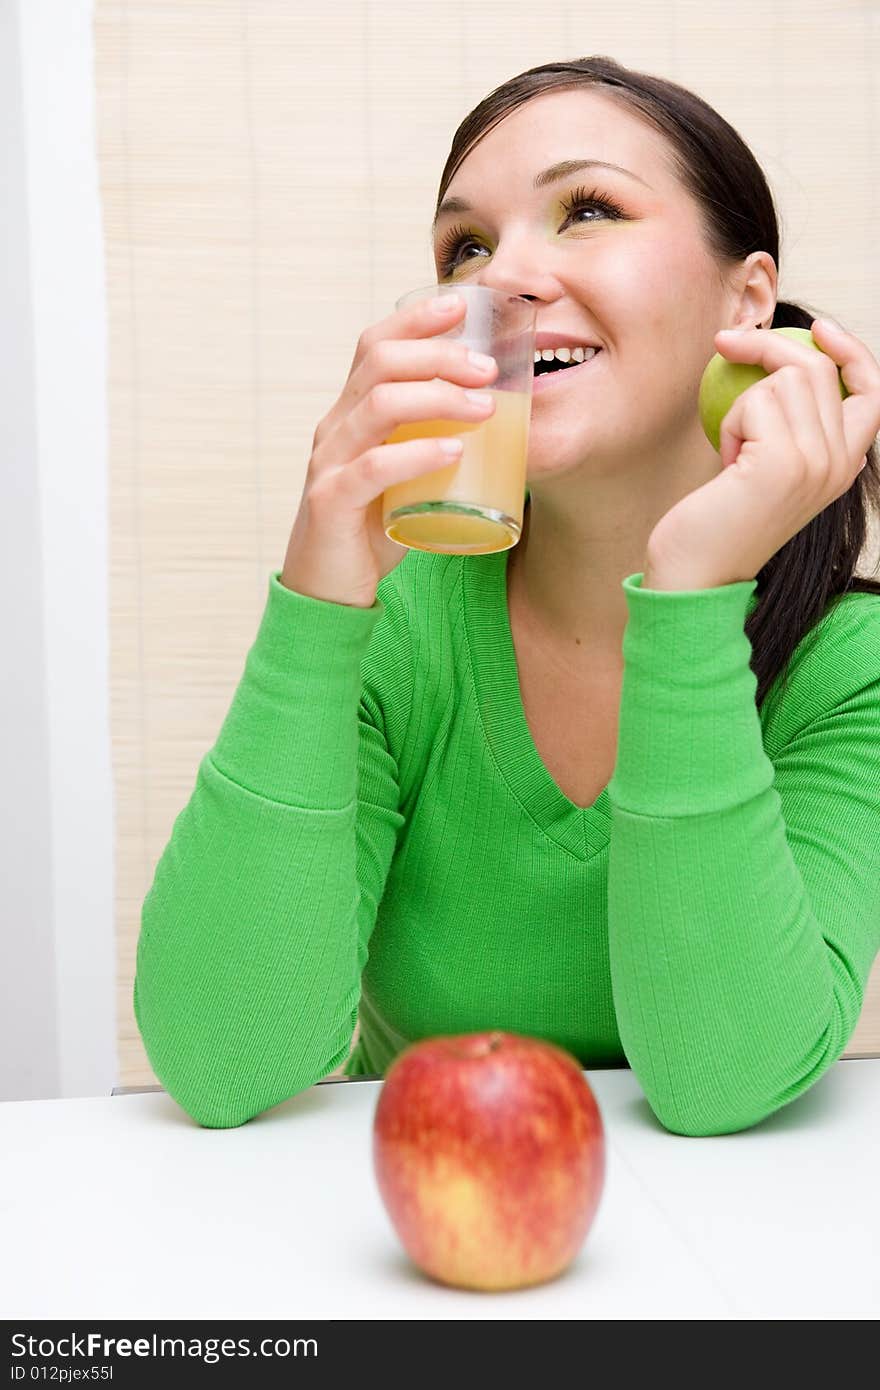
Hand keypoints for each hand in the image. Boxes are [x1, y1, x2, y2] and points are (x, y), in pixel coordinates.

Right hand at [280, 294, 497, 606]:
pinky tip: (453, 452)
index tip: (461, 305)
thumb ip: (431, 443)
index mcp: (349, 414)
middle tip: (488, 367)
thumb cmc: (372, 529)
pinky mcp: (331, 502)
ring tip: (484, 406)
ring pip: (378, 406)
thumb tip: (498, 418)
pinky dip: (417, 454)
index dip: (415, 319)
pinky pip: (373, 468)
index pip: (374, 345)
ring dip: (437, 398)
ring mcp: (329, 463)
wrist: (329, 591)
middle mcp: (334, 428)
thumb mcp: (403, 474)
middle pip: (379, 363)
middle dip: (439, 355)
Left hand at [643, 319, 879, 589]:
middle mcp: (841, 464)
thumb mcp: (766, 470)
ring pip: (783, 378)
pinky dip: (730, 423)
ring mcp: (817, 462)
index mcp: (845, 467)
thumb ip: (789, 429)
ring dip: (742, 403)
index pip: (872, 392)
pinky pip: (754, 401)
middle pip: (817, 369)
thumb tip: (778, 362)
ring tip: (733, 449)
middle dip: (766, 350)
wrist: (697, 576)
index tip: (816, 329)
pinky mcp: (784, 462)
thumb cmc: (718, 521)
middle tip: (725, 344)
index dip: (851, 351)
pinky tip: (727, 463)